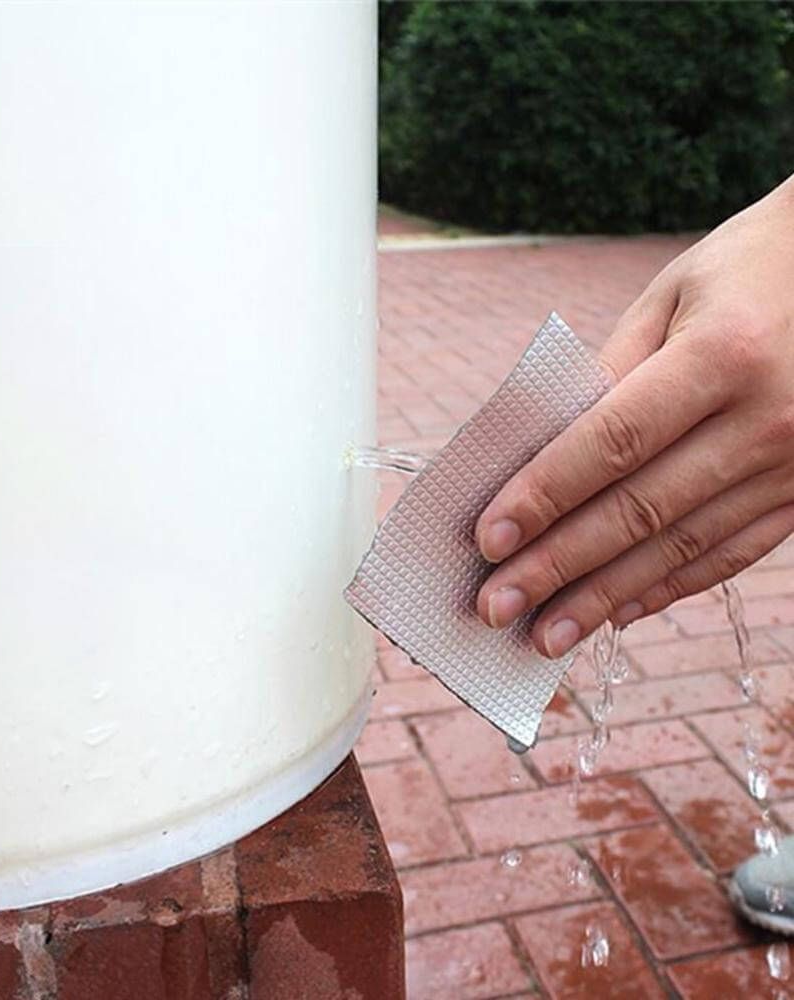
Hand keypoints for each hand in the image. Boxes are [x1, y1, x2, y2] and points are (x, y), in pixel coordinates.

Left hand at [474, 174, 793, 657]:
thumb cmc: (751, 270)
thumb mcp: (673, 296)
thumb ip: (611, 372)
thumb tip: (545, 451)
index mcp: (724, 355)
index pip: (612, 442)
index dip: (544, 495)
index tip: (487, 540)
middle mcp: (767, 419)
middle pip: (640, 509)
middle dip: (558, 565)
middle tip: (495, 607)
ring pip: (681, 547)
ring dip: (605, 597)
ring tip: (544, 635)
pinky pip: (732, 553)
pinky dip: (670, 587)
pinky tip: (618, 614)